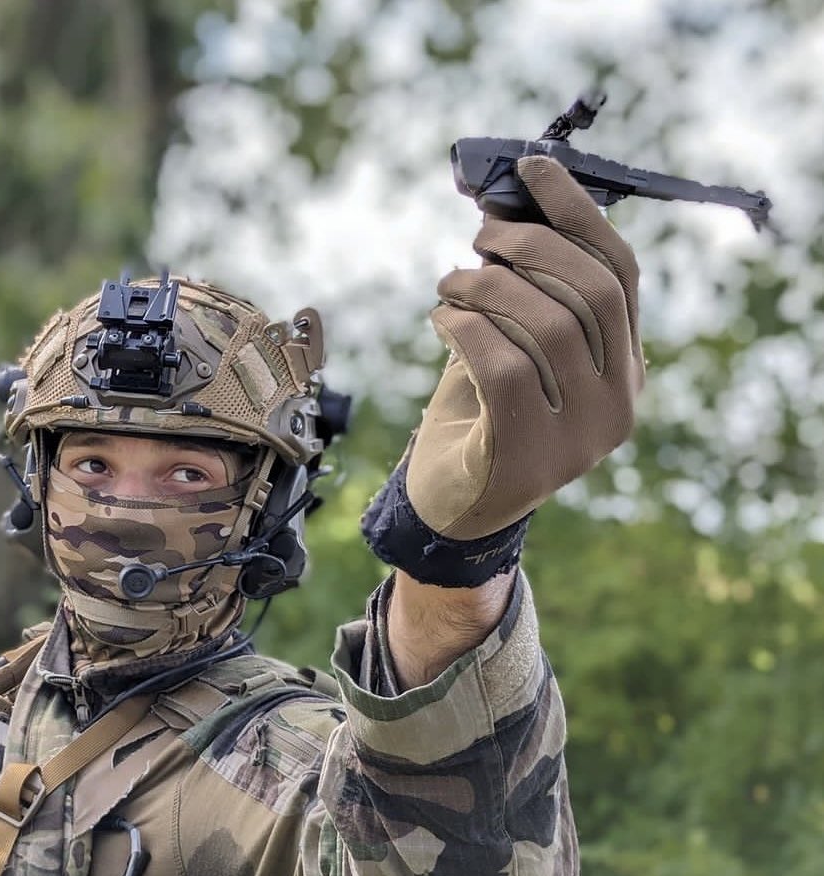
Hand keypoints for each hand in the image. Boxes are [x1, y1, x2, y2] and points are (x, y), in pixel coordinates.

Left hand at [411, 154, 643, 538]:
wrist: (452, 512)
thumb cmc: (480, 419)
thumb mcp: (509, 346)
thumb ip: (521, 290)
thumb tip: (503, 202)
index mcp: (627, 371)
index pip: (620, 275)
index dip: (577, 214)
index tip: (532, 170)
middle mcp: (619, 405)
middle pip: (589, 292)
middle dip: (529, 246)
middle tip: (479, 236)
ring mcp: (581, 438)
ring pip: (546, 325)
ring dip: (487, 288)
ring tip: (448, 283)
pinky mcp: (530, 458)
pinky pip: (503, 367)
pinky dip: (466, 329)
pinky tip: (440, 319)